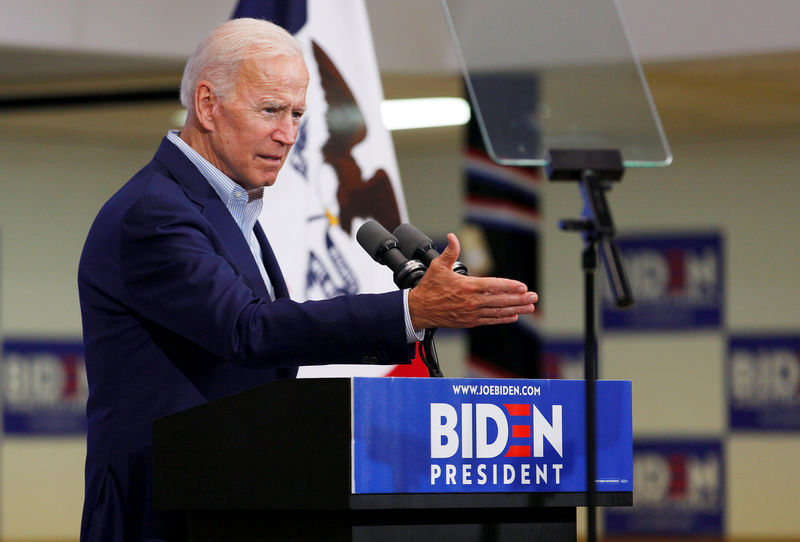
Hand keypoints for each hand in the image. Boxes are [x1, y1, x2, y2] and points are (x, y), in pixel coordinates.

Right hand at [407, 233, 537, 329]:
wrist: (418, 310)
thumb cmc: (428, 288)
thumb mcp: (437, 266)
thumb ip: (450, 251)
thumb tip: (453, 237)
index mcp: (466, 286)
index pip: (493, 286)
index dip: (509, 286)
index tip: (523, 286)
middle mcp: (471, 301)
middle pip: (500, 300)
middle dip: (519, 299)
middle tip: (534, 297)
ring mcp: (471, 313)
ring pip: (498, 311)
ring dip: (516, 309)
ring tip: (529, 307)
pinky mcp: (469, 321)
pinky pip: (490, 320)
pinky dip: (503, 318)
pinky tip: (513, 316)